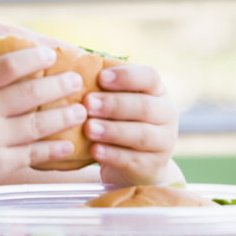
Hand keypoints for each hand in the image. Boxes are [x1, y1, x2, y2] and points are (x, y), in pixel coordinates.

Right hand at [0, 46, 87, 212]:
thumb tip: (20, 71)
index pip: (8, 65)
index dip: (35, 58)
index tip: (52, 54)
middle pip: (31, 92)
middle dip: (60, 85)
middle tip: (76, 81)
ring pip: (39, 123)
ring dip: (65, 116)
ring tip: (80, 110)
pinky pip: (35, 153)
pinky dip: (54, 148)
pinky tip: (67, 144)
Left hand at [83, 65, 179, 185]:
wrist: (133, 164)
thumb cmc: (117, 122)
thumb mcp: (114, 102)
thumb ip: (101, 87)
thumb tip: (70, 69)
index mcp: (156, 91)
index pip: (149, 77)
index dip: (126, 76)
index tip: (101, 77)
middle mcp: (166, 114)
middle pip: (144, 106)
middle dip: (113, 104)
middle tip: (88, 103)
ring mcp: (164, 142)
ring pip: (140, 134)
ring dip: (112, 130)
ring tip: (88, 128)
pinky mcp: (153, 166)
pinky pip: (134, 160)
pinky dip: (113, 155)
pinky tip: (95, 150)